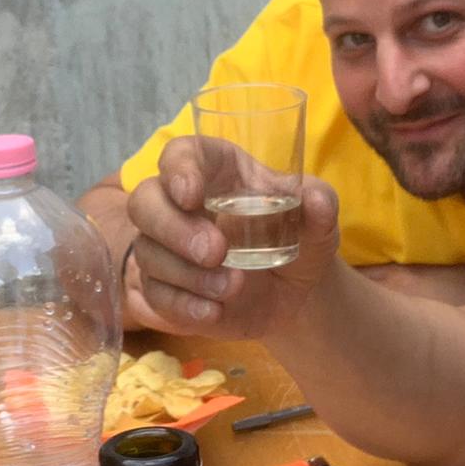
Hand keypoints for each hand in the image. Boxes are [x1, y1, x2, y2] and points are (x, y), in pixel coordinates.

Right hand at [125, 136, 340, 337]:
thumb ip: (320, 206)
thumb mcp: (318, 222)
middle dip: (173, 228)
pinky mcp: (165, 288)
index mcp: (215, 170)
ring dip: (188, 273)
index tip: (191, 194)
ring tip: (234, 287)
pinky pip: (156, 295)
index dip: (177, 169)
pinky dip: (183, 305)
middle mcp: (180, 204)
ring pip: (149, 252)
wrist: (294, 292)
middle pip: (144, 202)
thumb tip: (316, 200)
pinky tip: (214, 311)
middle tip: (215, 251)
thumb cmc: (298, 238)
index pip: (179, 154)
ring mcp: (167, 248)